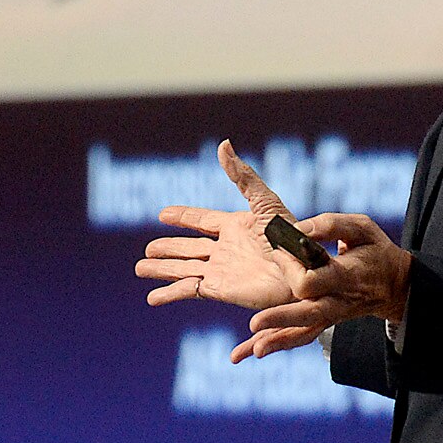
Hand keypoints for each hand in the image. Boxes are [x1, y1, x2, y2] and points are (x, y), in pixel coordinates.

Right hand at [136, 141, 306, 314]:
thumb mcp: (264, 201)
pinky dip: (170, 294)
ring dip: (162, 269)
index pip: (201, 221)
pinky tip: (153, 298)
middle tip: (147, 249)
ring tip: (140, 269)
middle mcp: (225, 249)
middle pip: (188, 248)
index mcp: (234, 226)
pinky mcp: (220, 290)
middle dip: (168, 249)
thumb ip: (241, 176)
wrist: (301, 271)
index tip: (162, 214)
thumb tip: (223, 144)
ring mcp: (221, 271)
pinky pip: (189, 290)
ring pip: (183, 269)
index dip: (182, 218)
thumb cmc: (290, 236)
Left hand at [233, 212, 412, 361]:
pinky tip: (257, 350)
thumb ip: (330, 225)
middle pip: (307, 314)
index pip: (314, 280)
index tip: (277, 249)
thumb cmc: (376, 250)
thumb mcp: (361, 228)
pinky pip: (304, 336)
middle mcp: (338, 301)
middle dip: (280, 318)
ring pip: (305, 332)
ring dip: (279, 340)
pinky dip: (282, 342)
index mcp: (346, 276)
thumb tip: (298, 230)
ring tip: (254, 349)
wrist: (396, 285)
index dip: (292, 267)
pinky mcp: (327, 320)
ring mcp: (333, 315)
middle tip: (254, 322)